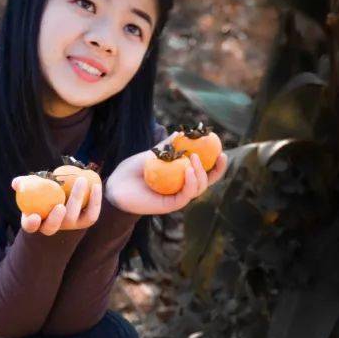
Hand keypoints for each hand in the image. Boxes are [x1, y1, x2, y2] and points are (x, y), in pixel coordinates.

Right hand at [15, 175, 102, 234]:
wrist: (62, 194)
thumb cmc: (42, 190)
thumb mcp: (31, 186)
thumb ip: (23, 184)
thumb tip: (16, 183)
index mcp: (35, 221)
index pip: (30, 227)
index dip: (31, 224)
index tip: (34, 217)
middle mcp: (52, 226)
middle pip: (53, 226)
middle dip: (56, 218)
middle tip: (60, 205)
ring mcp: (69, 225)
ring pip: (73, 219)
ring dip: (77, 201)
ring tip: (81, 181)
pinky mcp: (84, 221)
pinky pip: (91, 214)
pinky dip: (95, 201)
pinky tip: (95, 185)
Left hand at [104, 134, 228, 215]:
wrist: (117, 184)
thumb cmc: (134, 170)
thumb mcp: (154, 154)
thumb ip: (169, 145)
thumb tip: (183, 132)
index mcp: (182, 177)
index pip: (204, 171)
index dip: (216, 163)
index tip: (221, 148)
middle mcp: (183, 188)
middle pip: (207, 181)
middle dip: (217, 170)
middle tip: (221, 155)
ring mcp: (177, 197)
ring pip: (199, 188)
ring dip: (201, 173)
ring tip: (194, 158)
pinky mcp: (170, 205)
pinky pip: (186, 195)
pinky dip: (191, 183)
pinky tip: (188, 170)